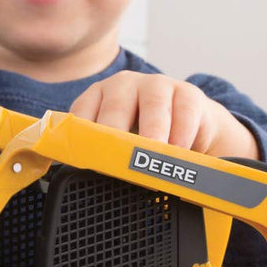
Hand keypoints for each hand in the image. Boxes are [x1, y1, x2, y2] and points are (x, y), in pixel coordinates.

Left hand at [68, 71, 259, 158]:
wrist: (193, 124)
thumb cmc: (147, 135)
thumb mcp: (119, 142)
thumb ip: (99, 155)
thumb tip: (74, 181)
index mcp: (98, 97)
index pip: (82, 113)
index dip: (81, 137)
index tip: (80, 161)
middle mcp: (123, 85)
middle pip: (115, 107)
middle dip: (115, 134)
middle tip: (115, 159)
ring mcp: (155, 85)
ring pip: (153, 105)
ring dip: (153, 132)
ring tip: (153, 154)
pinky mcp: (187, 92)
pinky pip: (184, 110)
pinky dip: (182, 132)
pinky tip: (179, 150)